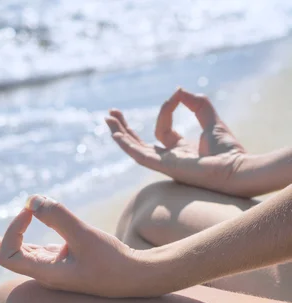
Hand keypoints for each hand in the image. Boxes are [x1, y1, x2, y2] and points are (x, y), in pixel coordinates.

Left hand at [0, 195, 148, 297]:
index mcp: (44, 273)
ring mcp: (51, 264)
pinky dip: (21, 228)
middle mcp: (42, 270)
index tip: (32, 208)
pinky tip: (19, 219)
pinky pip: (32, 241)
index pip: (7, 252)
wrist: (138, 279)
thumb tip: (31, 199)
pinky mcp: (61, 257)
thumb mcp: (87, 238)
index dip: (12, 228)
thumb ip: (59, 217)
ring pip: (13, 246)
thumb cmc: (115, 264)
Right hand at [106, 88, 250, 195]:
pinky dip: (127, 145)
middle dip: (126, 129)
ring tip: (108, 120)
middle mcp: (169, 160)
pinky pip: (141, 156)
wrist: (236, 169)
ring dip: (121, 135)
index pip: (163, 129)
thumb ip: (197, 104)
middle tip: (112, 114)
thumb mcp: (211, 119)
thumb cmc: (229, 151)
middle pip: (140, 144)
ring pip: (136, 150)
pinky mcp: (164, 167)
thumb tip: (180, 90)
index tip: (177, 95)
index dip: (167, 109)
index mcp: (181, 152)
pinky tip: (116, 135)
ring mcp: (165, 165)